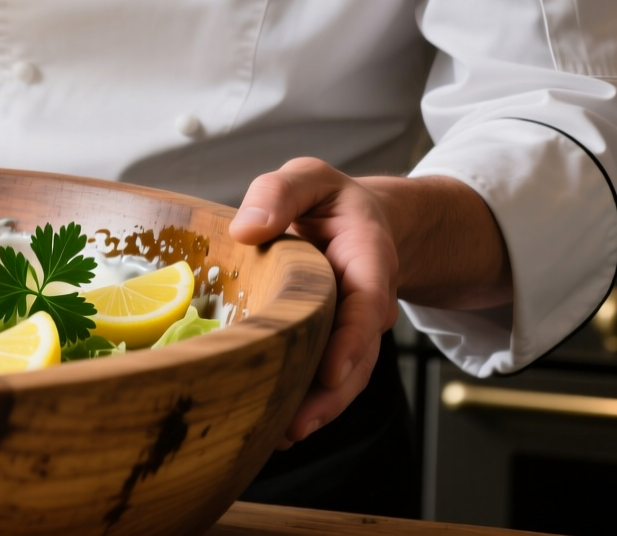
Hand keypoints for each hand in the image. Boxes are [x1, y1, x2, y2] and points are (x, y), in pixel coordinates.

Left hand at [229, 158, 399, 447]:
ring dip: (316, 409)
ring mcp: (351, 330)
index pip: (368, 304)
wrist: (357, 222)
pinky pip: (324, 378)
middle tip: (295, 425)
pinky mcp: (330, 345)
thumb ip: (281, 193)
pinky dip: (305, 403)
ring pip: (344, 377)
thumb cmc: (328, 202)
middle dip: (330, 394)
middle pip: (358, 355)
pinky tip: (272, 428)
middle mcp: (366, 302)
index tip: (330, 372)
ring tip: (280, 437)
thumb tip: (247, 228)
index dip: (352, 341)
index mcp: (368, 258)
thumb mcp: (308, 179)